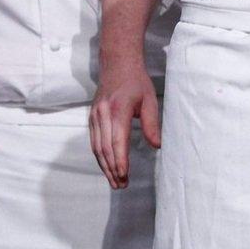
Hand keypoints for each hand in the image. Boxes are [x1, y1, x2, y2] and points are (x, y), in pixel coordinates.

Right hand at [90, 67, 161, 186]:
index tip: (124, 175)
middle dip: (112, 169)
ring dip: (105, 166)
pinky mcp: (92, 118)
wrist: (117, 63)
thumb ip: (152, 124)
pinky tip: (107, 167)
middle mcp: (103, 114)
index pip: (117, 140)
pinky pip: (94, 141)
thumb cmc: (136, 82)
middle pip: (105, 148)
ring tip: (115, 181)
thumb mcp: (149, 100)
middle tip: (121, 185)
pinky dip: (100, 157)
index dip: (120, 160)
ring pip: (97, 147)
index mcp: (118, 109)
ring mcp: (95, 116)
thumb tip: (157, 146)